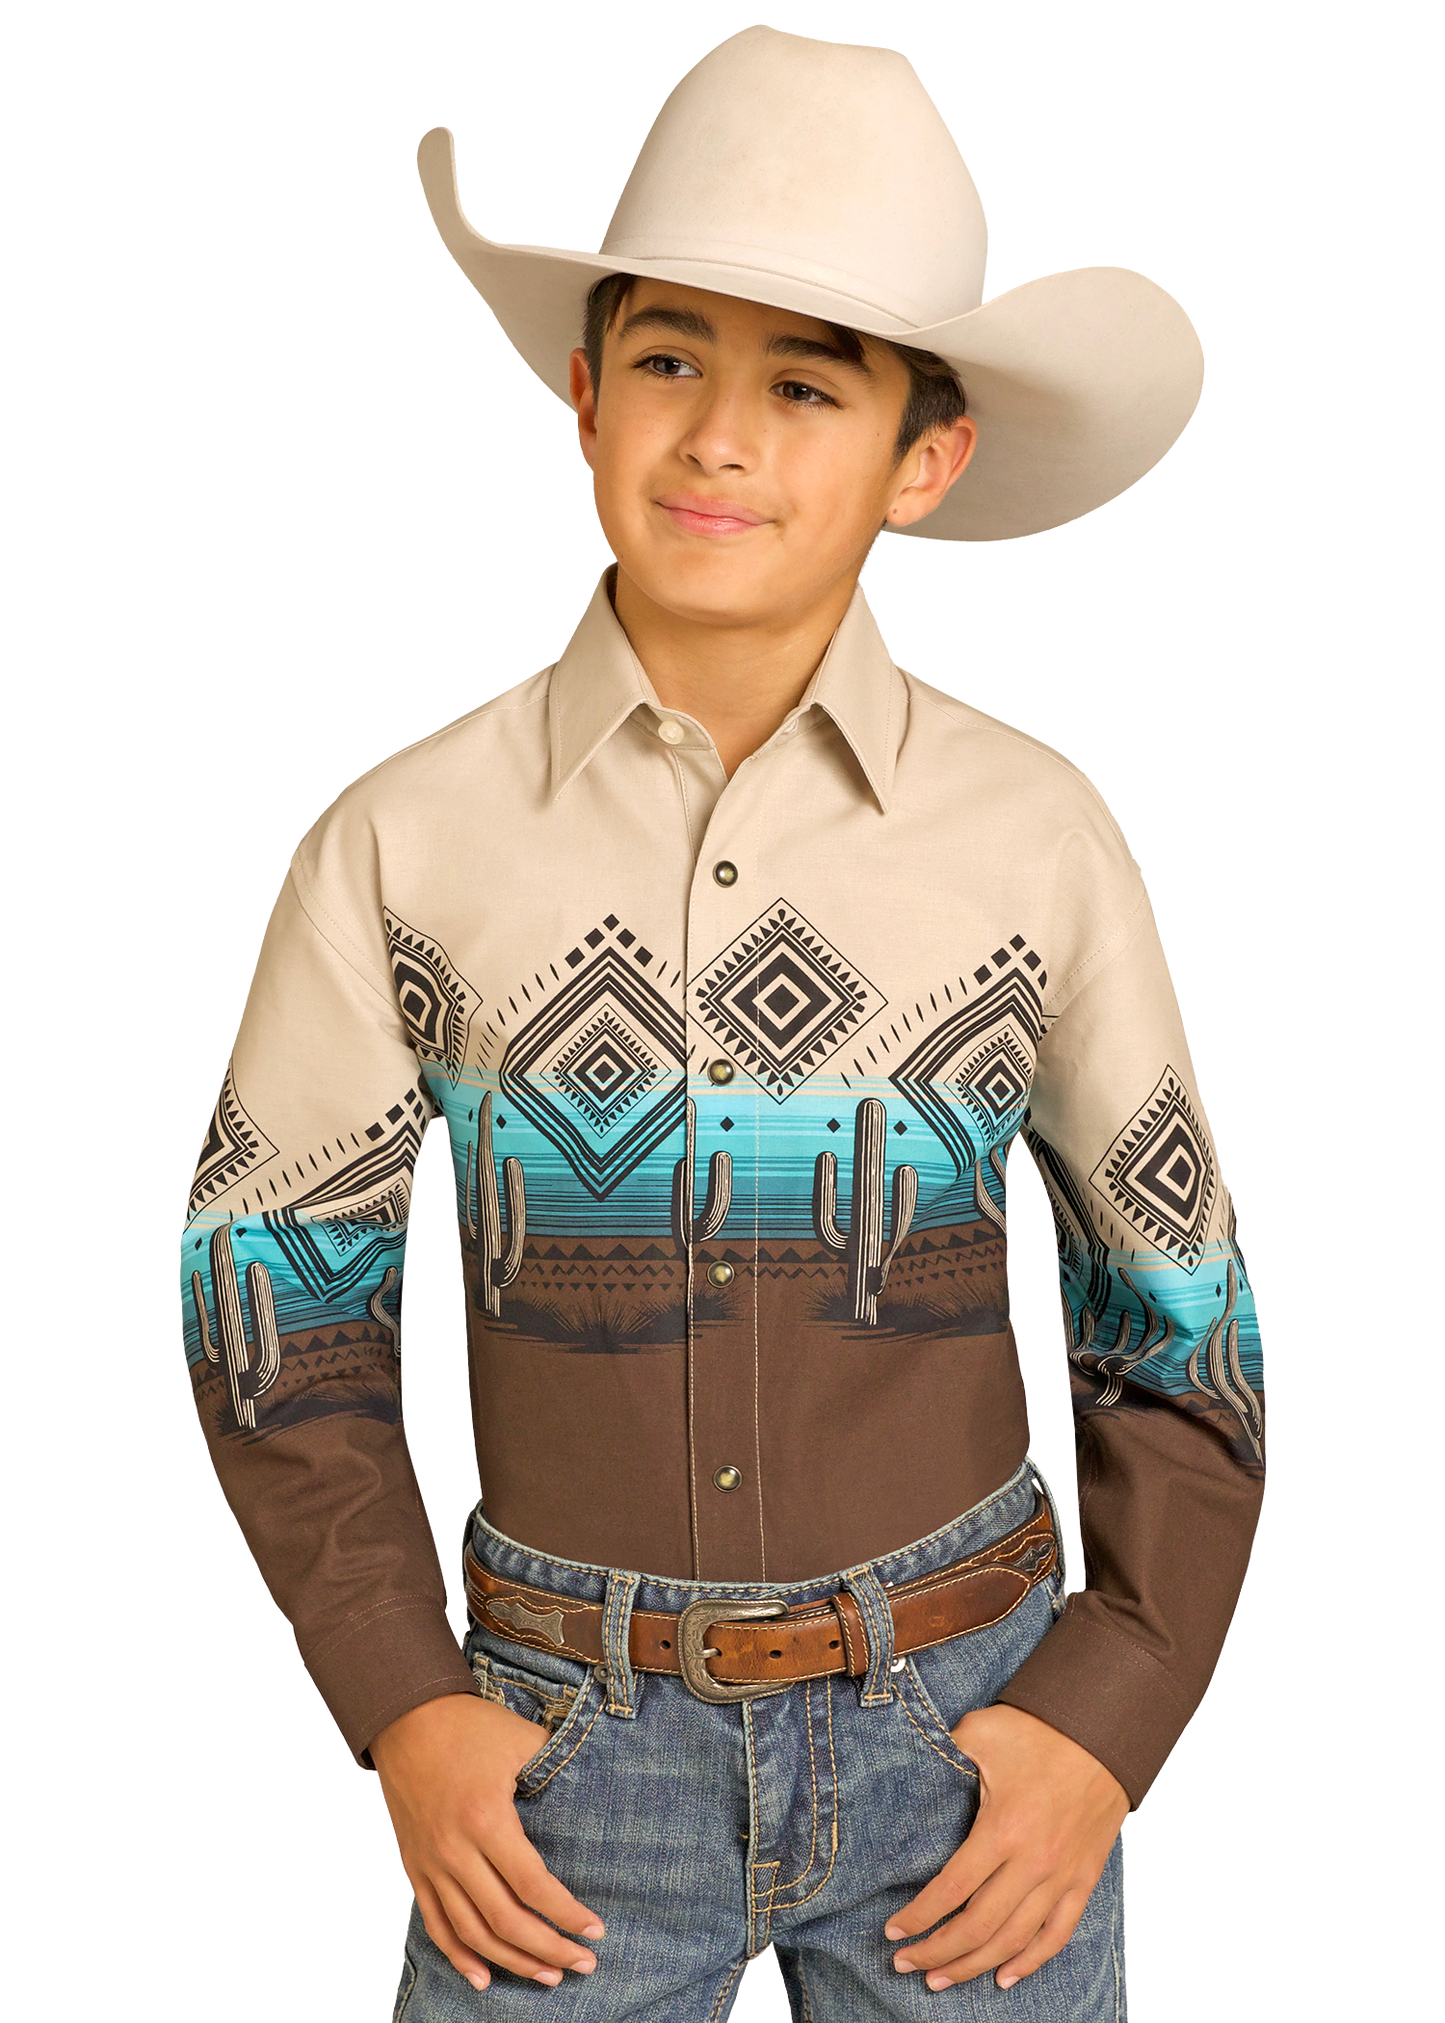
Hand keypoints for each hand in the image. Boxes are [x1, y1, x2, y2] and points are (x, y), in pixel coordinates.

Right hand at [370, 1692, 604, 1992]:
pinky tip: (482, 1978)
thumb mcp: (520, 1739)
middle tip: (583, 1964)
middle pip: (505, 1920)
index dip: (566, 1914)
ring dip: (511, 1961)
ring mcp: (430, 1863)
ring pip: (472, 1931)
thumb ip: (555, 1766)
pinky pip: (434, 1924)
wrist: (405, 1718)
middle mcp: (455, 1850)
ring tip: (547, 1976)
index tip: (596, 1929)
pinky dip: (458, 1956)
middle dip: (548, 1949)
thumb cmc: (470, 1726)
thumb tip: (592, 1789)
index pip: (532, 1885)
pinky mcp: (415, 1867)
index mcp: (486, 1819)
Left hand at [884, 1702, 1128, 1990]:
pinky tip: (1004, 1977)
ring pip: (1014, 1940)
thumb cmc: (1038, 1730)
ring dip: (975, 1966)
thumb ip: (944, 1752)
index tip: (893, 1932)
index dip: (918, 1917)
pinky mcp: (1084, 1879)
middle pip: (978, 1926)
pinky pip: (1057, 1934)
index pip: (951, 1890)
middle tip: (904, 1964)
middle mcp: (1033, 1863)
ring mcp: (1062, 1876)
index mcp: (1003, 1829)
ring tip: (941, 1978)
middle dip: (936, 1951)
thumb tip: (911, 1761)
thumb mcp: (981, 1731)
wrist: (1104, 1731)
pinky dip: (1030, 1962)